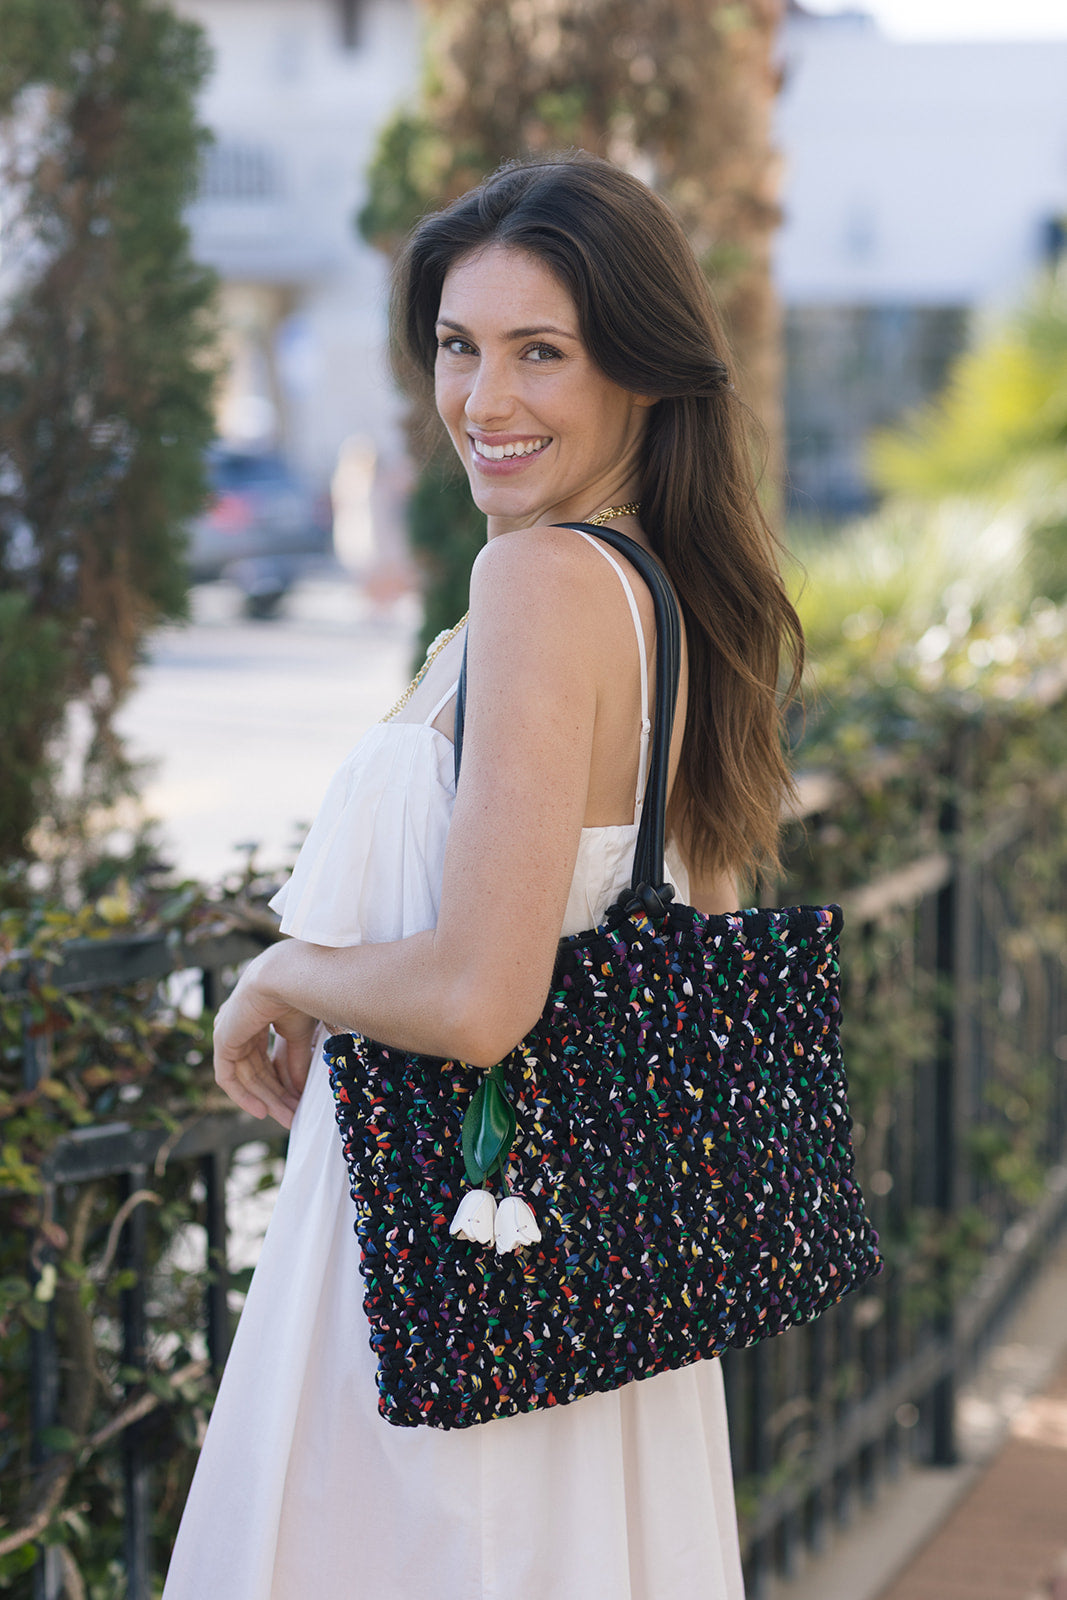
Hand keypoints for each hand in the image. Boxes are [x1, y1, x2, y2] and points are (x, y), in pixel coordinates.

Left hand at [213, 947, 317, 1128]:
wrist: (287, 977)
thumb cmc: (299, 993)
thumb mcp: (300, 1034)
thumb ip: (296, 1061)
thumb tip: (299, 1090)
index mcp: (255, 1018)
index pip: (264, 1060)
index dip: (282, 1082)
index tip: (298, 1102)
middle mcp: (239, 1026)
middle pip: (256, 1071)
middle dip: (276, 1095)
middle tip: (293, 1116)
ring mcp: (228, 1033)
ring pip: (245, 1077)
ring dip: (266, 1099)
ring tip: (287, 1117)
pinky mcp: (223, 1041)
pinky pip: (228, 1077)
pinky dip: (243, 1096)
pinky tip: (261, 1111)